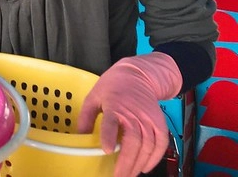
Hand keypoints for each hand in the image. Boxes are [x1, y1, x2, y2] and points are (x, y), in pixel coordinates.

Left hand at [77, 52, 181, 176]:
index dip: (109, 136)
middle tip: (118, 176)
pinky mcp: (160, 123)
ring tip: (128, 175)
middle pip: (132, 141)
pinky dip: (154, 158)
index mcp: (114, 105)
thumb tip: (80, 137)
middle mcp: (134, 113)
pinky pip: (161, 144)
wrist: (139, 75)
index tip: (105, 150)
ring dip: (138, 164)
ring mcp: (149, 119)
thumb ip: (86, 117)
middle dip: (125, 162)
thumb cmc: (114, 86)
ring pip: (147, 146)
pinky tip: (145, 167)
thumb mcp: (94, 96)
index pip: (111, 122)